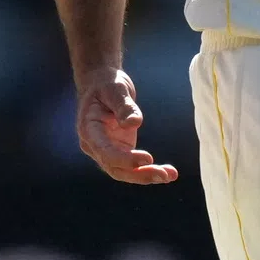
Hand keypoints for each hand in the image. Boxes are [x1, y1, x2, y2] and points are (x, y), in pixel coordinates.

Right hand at [74, 67, 177, 185]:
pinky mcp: (119, 150)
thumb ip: (123, 105)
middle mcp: (95, 145)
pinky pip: (133, 166)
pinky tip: (168, 173)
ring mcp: (107, 150)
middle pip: (115, 168)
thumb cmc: (107, 84)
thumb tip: (134, 123)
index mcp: (89, 129)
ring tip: (170, 175)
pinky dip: (149, 169)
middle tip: (163, 175)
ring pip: (125, 171)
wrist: (102, 84)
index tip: (148, 158)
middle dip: (139, 174)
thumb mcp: (115, 89)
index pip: (105, 152)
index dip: (125, 159)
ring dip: (147, 175)